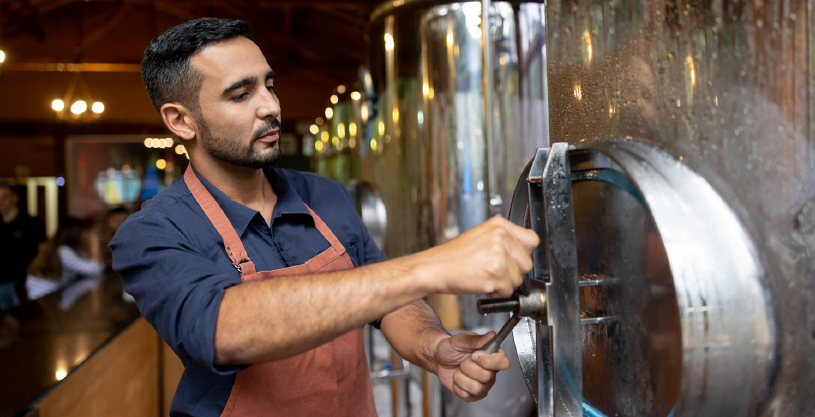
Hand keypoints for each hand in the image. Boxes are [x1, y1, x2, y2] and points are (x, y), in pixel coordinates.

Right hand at [417, 216, 538, 297]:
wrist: (434, 268)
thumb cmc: (454, 257)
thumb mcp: (481, 237)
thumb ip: (504, 241)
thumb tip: (525, 255)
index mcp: (499, 225)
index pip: (532, 240)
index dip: (524, 255)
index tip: (514, 261)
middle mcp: (501, 236)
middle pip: (527, 264)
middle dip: (513, 273)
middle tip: (492, 271)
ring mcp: (499, 254)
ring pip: (518, 280)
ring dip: (503, 284)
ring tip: (484, 275)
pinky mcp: (495, 273)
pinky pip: (507, 292)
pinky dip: (495, 293)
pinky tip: (481, 283)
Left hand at [432, 331, 509, 401]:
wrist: (439, 358)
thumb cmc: (451, 347)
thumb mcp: (460, 340)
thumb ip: (476, 340)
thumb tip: (492, 335)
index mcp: (492, 355)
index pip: (503, 362)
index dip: (489, 361)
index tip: (475, 355)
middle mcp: (491, 371)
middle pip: (487, 376)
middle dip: (468, 368)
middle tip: (462, 362)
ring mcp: (484, 384)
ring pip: (476, 388)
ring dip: (461, 378)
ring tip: (459, 371)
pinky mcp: (474, 394)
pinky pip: (468, 396)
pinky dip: (457, 387)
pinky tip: (457, 379)